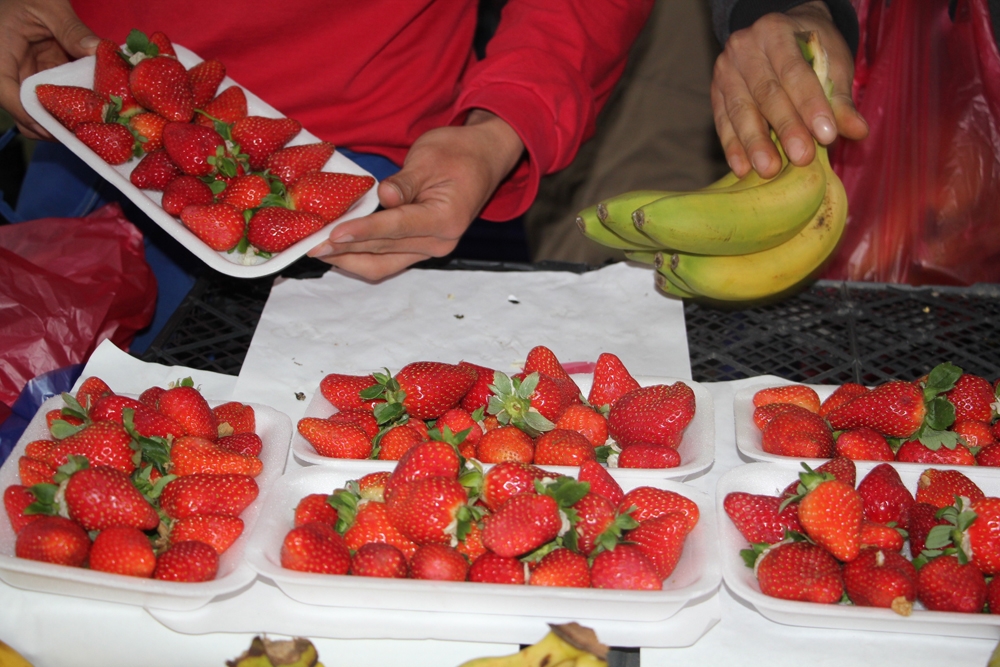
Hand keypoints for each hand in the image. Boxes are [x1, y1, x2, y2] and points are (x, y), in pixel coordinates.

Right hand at [0, 0, 98, 139]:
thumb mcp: (48, 6)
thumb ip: (71, 29)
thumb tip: (97, 50)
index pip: (8, 95)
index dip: (31, 117)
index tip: (57, 128)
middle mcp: (10, 72)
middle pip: (25, 112)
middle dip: (52, 126)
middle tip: (85, 133)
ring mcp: (27, 77)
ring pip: (41, 110)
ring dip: (65, 119)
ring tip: (94, 126)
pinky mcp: (43, 77)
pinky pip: (56, 98)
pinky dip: (74, 105)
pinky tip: (97, 108)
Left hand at [307, 109, 524, 281]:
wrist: (482, 159)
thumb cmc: (458, 154)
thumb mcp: (429, 159)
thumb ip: (404, 183)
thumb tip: (383, 196)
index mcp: (446, 219)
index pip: (396, 228)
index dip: (363, 231)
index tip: (333, 234)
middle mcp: (440, 242)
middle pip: (384, 251)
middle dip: (346, 249)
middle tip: (311, 245)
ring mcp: (431, 249)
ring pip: (383, 265)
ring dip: (350, 260)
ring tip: (319, 252)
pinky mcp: (421, 248)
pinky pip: (388, 261)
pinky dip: (362, 257)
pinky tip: (339, 251)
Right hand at [710, 0, 867, 177]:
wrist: (779, 37)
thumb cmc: (811, 52)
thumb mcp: (832, 65)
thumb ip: (841, 100)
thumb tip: (858, 131)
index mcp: (776, 31)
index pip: (794, 71)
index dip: (810, 105)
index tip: (826, 136)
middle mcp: (745, 47)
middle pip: (766, 93)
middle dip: (785, 128)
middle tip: (801, 158)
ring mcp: (725, 70)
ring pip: (740, 110)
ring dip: (755, 143)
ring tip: (769, 170)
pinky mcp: (715, 92)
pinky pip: (723, 122)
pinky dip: (733, 147)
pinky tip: (743, 168)